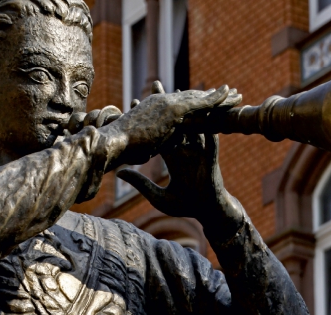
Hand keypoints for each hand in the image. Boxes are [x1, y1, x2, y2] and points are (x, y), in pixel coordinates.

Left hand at [117, 84, 243, 232]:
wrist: (206, 212)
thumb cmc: (184, 206)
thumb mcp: (157, 196)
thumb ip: (141, 184)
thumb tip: (120, 174)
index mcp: (173, 158)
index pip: (159, 134)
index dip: (148, 120)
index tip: (135, 103)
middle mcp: (186, 150)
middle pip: (175, 122)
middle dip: (166, 104)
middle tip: (154, 85)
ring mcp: (199, 151)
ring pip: (193, 124)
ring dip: (187, 107)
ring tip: (178, 91)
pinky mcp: (210, 156)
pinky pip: (209, 136)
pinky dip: (207, 124)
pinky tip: (203, 110)